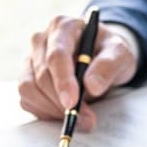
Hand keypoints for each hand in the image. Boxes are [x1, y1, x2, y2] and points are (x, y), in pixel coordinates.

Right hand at [18, 16, 137, 130]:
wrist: (101, 57)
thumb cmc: (108, 52)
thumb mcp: (119, 54)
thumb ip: (108, 65)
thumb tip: (91, 85)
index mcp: (63, 27)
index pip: (57, 56)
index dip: (63, 81)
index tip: (72, 103)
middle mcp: (41, 40)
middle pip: (42, 76)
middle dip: (61, 102)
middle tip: (86, 120)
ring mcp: (31, 59)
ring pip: (29, 89)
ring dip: (51, 109)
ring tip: (77, 118)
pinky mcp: (27, 78)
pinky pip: (27, 99)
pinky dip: (44, 112)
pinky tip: (63, 113)